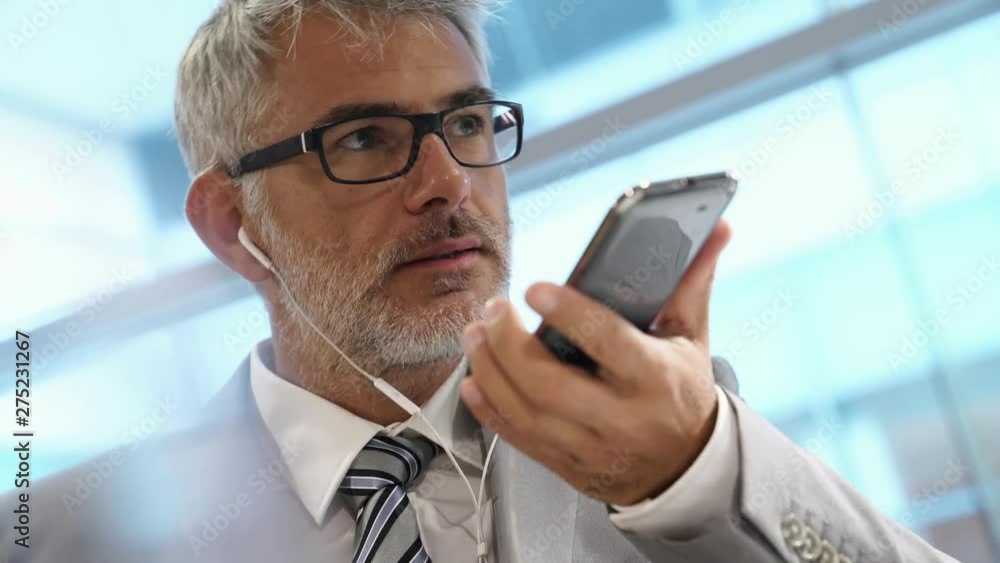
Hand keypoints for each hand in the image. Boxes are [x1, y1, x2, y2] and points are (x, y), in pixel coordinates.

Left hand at [459, 221, 731, 505]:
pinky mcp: (565, 464)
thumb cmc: (681, 391)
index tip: (535, 288)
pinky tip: (473, 379)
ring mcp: (590, 446)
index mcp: (655, 378)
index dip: (569, 314)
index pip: (608, 343)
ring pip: (525, 412)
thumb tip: (717, 226)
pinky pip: (517, 439)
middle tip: (492, 310)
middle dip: (509, 344)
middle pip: (550, 384)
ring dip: (489, 370)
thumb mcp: (690, 337)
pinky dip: (488, 409)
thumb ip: (692, 281)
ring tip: (475, 334)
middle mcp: (621, 417)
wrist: (682, 468)